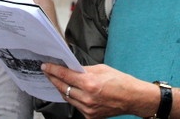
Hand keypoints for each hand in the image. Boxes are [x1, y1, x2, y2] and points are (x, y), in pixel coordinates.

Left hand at [41, 62, 155, 118]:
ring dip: (61, 88)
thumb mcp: (101, 69)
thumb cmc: (121, 82)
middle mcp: (87, 98)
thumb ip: (84, 70)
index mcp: (90, 84)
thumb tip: (71, 67)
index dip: (53, 70)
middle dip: (53, 78)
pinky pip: (75, 105)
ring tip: (56, 80)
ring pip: (67, 97)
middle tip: (47, 71)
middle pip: (63, 87)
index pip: (65, 76)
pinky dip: (71, 97)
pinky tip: (69, 90)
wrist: (133, 98)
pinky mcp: (90, 116)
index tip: (46, 66)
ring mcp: (88, 109)